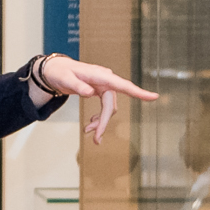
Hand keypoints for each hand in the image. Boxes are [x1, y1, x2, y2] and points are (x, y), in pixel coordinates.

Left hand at [29, 56, 162, 143]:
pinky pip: (105, 107)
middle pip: (111, 105)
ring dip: (100, 122)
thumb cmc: (60, 72)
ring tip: (88, 132)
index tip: (154, 97)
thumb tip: (90, 93)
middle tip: (96, 140)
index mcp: (100, 75)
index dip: (138, 92)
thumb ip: (78, 86)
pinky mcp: (100, 90)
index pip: (122, 85)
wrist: (55, 70)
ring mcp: (104, 85)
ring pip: (109, 108)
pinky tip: (91, 124)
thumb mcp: (65, 79)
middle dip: (104, 122)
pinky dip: (99, 117)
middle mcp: (105, 80)